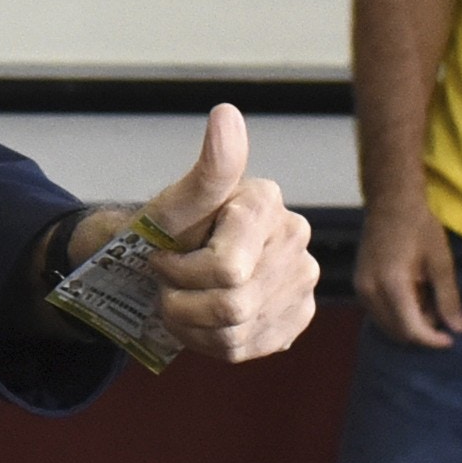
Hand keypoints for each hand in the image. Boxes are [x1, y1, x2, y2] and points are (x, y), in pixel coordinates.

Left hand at [85, 103, 317, 362]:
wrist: (159, 264)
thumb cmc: (162, 231)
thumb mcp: (171, 205)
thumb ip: (208, 171)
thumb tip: (226, 113)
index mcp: (266, 203)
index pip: (226, 270)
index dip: (179, 274)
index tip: (160, 258)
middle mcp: (295, 238)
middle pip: (233, 305)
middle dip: (183, 303)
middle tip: (168, 284)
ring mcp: (302, 279)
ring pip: (239, 331)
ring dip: (193, 325)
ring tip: (181, 302)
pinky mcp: (298, 314)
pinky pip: (249, 348)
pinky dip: (212, 342)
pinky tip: (202, 319)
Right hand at [353, 196, 461, 347]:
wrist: (390, 202)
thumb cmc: (419, 227)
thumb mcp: (441, 262)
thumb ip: (448, 298)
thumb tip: (458, 329)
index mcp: (392, 284)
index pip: (411, 329)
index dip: (432, 340)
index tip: (451, 338)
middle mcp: (370, 291)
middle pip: (397, 332)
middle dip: (422, 331)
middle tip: (440, 310)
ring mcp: (360, 288)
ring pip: (387, 325)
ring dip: (409, 323)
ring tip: (426, 298)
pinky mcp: (358, 285)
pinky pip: (378, 313)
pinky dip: (397, 313)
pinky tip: (411, 294)